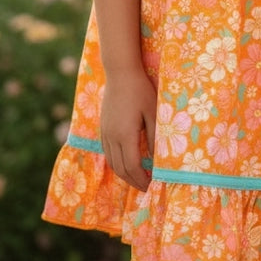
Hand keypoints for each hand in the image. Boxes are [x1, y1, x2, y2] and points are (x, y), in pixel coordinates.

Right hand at [100, 68, 156, 191]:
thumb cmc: (141, 91)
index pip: (132, 166)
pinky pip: (108, 152)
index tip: (152, 186)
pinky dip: (117, 163)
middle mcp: (112, 137)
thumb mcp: (153, 113)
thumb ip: (155, 138)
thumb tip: (157, 160)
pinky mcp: (103, 127)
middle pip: (120, 169)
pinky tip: (126, 163)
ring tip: (138, 179)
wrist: (120, 72)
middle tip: (146, 188)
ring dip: (124, 174)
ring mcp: (105, 132)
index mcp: (125, 135)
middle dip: (133, 181)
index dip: (141, 179)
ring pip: (112, 162)